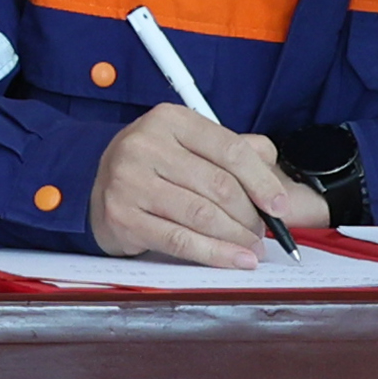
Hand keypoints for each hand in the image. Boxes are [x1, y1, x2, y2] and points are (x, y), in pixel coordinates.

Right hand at [90, 106, 331, 267]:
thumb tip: (272, 170)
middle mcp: (145, 145)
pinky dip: (214, 254)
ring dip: (236, 238)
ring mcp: (129, 180)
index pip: (230, 149)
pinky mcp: (123, 216)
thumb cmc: (154, 166)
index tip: (281, 206)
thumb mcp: (190, 144)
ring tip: (252, 248)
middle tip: (263, 232)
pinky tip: (234, 260)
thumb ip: (234, 149)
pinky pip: (180, 241)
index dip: (262, 181)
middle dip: (250, 215)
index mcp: (169, 119)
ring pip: (202, 216)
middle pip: (218, 186)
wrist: (96, 186)